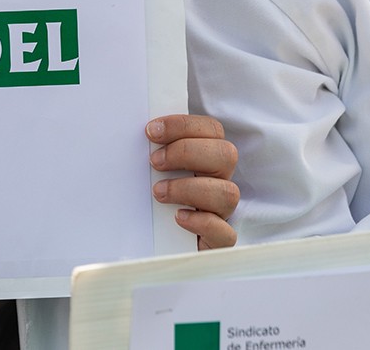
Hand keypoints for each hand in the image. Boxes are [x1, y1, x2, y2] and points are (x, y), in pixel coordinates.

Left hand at [147, 115, 238, 249]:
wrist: (148, 244)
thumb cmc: (148, 200)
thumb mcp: (148, 171)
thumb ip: (152, 149)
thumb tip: (140, 131)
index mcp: (205, 158)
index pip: (212, 129)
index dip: (183, 125)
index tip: (151, 131)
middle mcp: (217, 181)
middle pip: (226, 154)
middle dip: (186, 152)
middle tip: (154, 162)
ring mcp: (220, 211)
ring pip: (228, 192)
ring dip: (189, 188)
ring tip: (159, 192)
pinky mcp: (217, 241)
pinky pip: (226, 233)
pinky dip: (202, 222)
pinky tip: (178, 218)